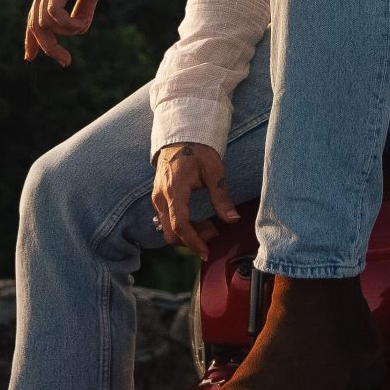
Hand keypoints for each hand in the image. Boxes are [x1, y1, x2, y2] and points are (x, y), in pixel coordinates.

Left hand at [24, 0, 113, 66]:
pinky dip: (66, 24)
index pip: (32, 18)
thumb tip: (79, 29)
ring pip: (43, 21)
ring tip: (82, 28)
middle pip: (35, 25)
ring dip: (63, 33)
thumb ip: (83, 10)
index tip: (31, 58)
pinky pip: (53, 12)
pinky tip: (80, 24)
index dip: (31, 40)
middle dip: (48, 47)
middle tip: (66, 61)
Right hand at [151, 143, 239, 258]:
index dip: (193, 242)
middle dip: (191, 240)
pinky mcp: (159, 198)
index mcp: (174, 190)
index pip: (180, 224)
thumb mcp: (214, 171)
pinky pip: (166, 221)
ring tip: (209, 226)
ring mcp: (157, 198)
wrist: (181, 137)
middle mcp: (161, 197)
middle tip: (213, 233)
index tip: (206, 252)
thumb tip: (232, 219)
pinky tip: (197, 220)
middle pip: (171, 232)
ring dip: (187, 234)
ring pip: (167, 229)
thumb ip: (221, 196)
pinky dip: (181, 226)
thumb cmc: (198, 151)